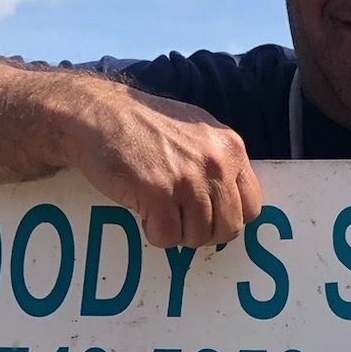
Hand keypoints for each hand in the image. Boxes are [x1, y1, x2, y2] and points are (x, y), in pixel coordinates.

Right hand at [64, 86, 261, 248]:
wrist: (97, 114)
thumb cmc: (144, 123)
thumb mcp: (196, 129)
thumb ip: (219, 160)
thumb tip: (233, 200)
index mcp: (230, 147)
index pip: (252, 205)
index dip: (230, 217)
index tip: (210, 215)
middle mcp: (215, 163)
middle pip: (228, 228)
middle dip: (205, 232)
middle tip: (182, 220)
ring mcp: (187, 179)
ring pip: (198, 236)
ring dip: (178, 233)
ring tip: (160, 211)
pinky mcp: (158, 194)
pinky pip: (167, 237)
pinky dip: (154, 233)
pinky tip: (144, 211)